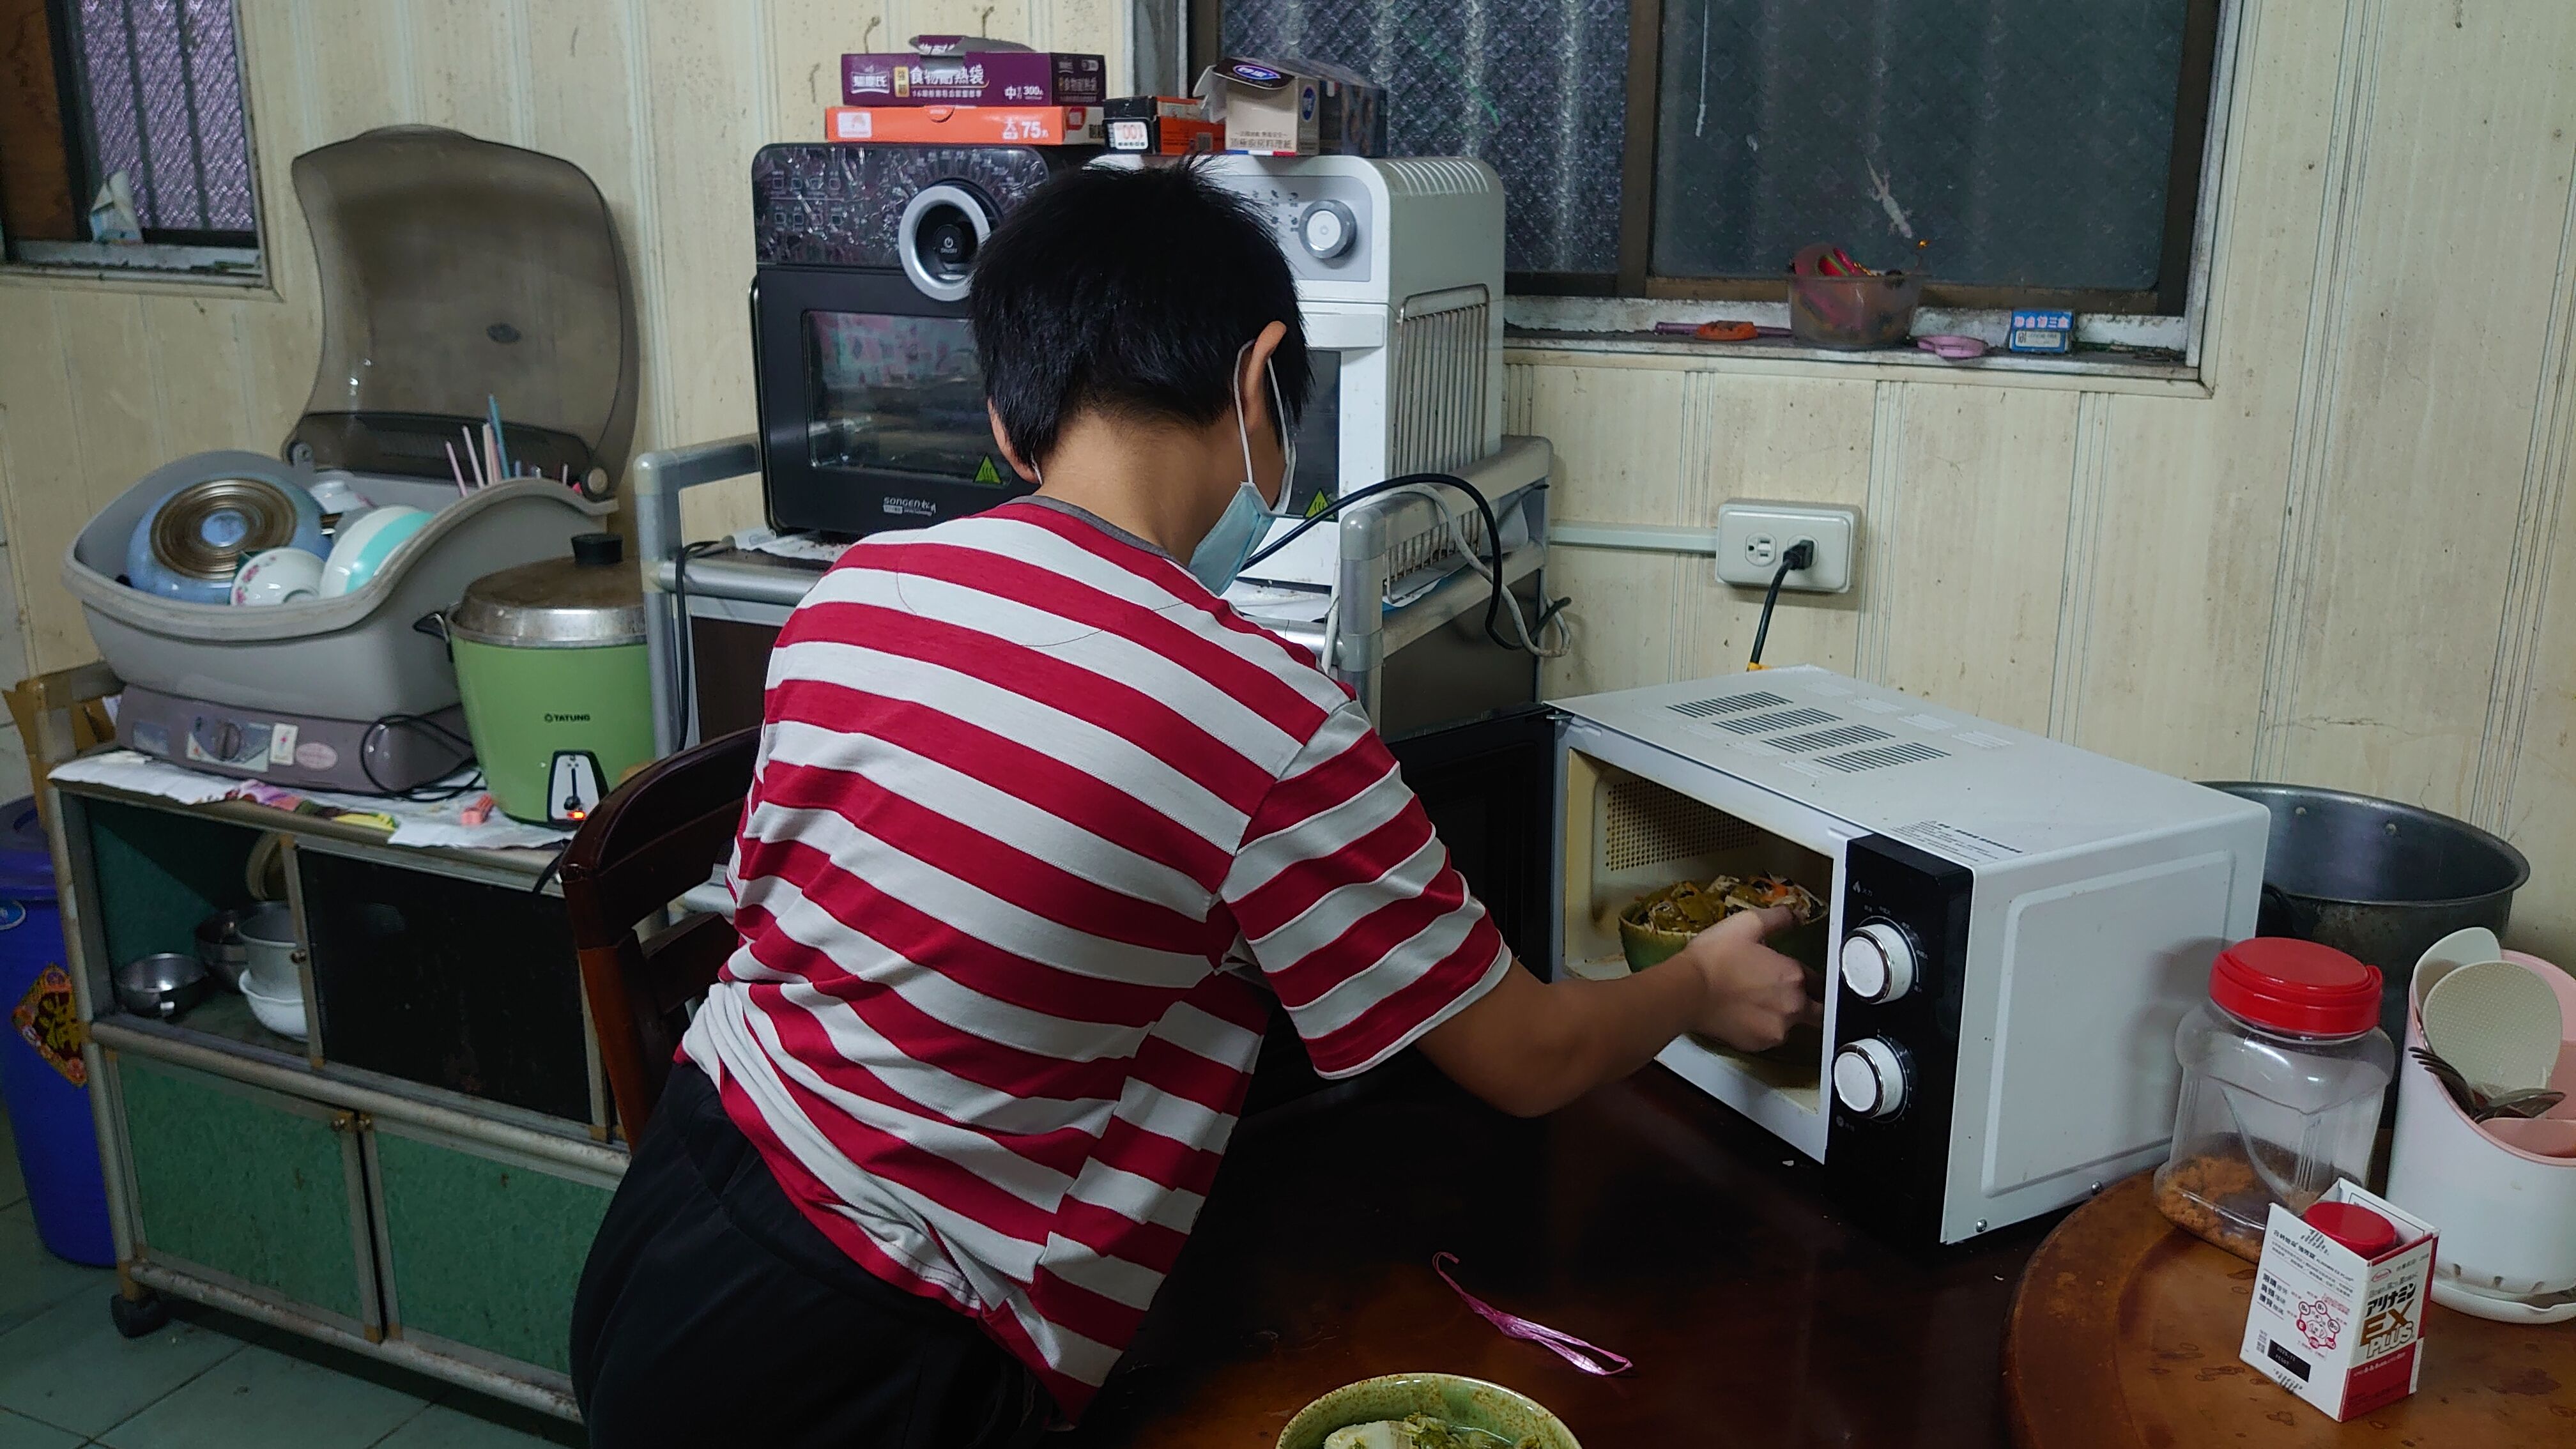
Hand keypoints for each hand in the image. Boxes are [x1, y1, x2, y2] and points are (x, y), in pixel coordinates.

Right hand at [1680, 905, 1821, 1051]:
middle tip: (1778, 992)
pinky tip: (1742, 1014)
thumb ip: (1778, 918)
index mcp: (1793, 976)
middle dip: (1805, 1002)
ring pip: (1789, 1025)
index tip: (1789, 974)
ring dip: (1779, 1015)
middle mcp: (1792, 1007)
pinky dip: (1759, 1028)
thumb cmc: (1713, 958)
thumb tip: (1795, 915)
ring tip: (1753, 1002)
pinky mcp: (1758, 1045)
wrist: (1685, 991)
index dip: (1806, 976)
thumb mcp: (1747, 923)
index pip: (1818, 980)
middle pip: (1815, 1009)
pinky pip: (1767, 1037)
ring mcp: (1776, 1030)